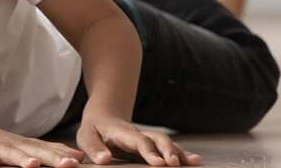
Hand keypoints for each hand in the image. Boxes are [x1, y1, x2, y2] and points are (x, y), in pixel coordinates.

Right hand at [0, 122, 83, 167]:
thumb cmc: (4, 144)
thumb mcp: (29, 146)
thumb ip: (52, 151)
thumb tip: (79, 156)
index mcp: (29, 146)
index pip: (50, 151)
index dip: (64, 156)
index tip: (79, 162)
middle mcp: (16, 145)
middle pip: (36, 152)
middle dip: (52, 158)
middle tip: (68, 164)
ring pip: (11, 154)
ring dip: (22, 158)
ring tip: (32, 164)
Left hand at [77, 114, 201, 165]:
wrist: (104, 116)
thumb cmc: (94, 130)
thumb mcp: (86, 136)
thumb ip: (93, 147)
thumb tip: (104, 160)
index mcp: (122, 133)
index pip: (138, 140)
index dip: (148, 151)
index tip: (158, 163)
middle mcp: (139, 134)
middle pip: (158, 139)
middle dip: (168, 150)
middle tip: (174, 164)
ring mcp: (148, 139)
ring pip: (167, 142)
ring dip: (180, 152)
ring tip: (195, 162)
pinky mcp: (153, 145)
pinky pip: (170, 148)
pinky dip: (182, 154)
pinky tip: (195, 161)